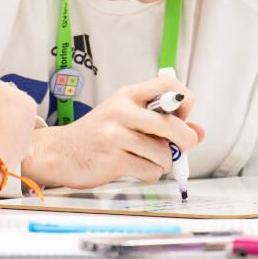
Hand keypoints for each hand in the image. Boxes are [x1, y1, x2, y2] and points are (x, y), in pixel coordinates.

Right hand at [23, 75, 204, 188]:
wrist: (58, 153)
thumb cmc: (95, 135)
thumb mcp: (126, 118)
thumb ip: (161, 123)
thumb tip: (199, 132)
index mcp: (127, 95)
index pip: (168, 85)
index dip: (184, 100)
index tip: (182, 115)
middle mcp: (121, 111)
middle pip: (172, 124)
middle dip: (184, 140)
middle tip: (179, 146)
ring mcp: (116, 135)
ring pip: (163, 152)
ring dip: (162, 162)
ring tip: (148, 159)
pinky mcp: (113, 159)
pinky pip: (150, 170)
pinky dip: (150, 174)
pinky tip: (137, 169)